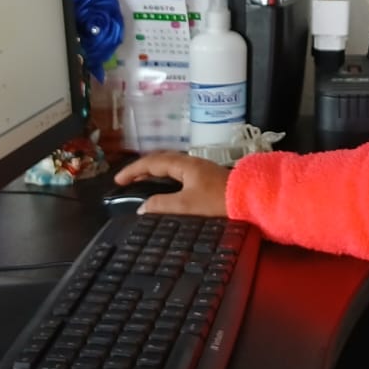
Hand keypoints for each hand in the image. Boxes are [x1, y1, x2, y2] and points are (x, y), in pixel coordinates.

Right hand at [114, 152, 230, 215]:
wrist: (250, 198)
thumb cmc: (218, 201)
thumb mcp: (186, 205)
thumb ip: (162, 205)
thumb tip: (141, 208)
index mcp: (184, 165)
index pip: (151, 162)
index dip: (132, 170)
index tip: (117, 180)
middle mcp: (191, 162)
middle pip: (160, 159)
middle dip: (141, 168)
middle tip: (127, 179)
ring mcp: (200, 168)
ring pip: (170, 165)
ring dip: (154, 171)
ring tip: (141, 181)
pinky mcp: (206, 177)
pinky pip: (178, 171)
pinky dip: (165, 176)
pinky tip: (166, 186)